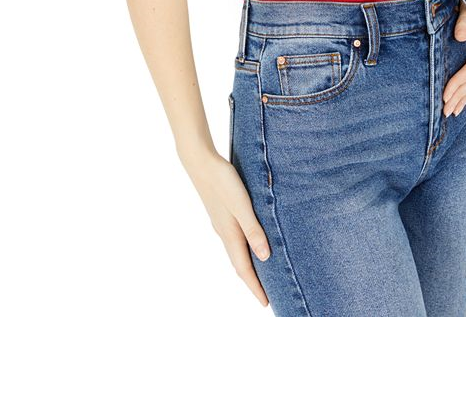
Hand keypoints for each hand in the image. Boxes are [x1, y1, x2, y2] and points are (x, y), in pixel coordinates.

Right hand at [184, 150, 269, 305]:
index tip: (265, 303)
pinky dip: (244, 250)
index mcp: (230, 234)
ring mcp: (221, 224)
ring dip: (248, 266)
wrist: (200, 161)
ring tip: (260, 275)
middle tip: (264, 295)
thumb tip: (264, 257)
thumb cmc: (223, 181)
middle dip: (252, 281)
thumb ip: (254, 230)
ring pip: (236, 252)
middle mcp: (225, 233)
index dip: (255, 287)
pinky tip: (250, 244)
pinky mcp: (221, 214)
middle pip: (240, 264)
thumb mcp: (242, 206)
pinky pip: (235, 240)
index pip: (244, 268)